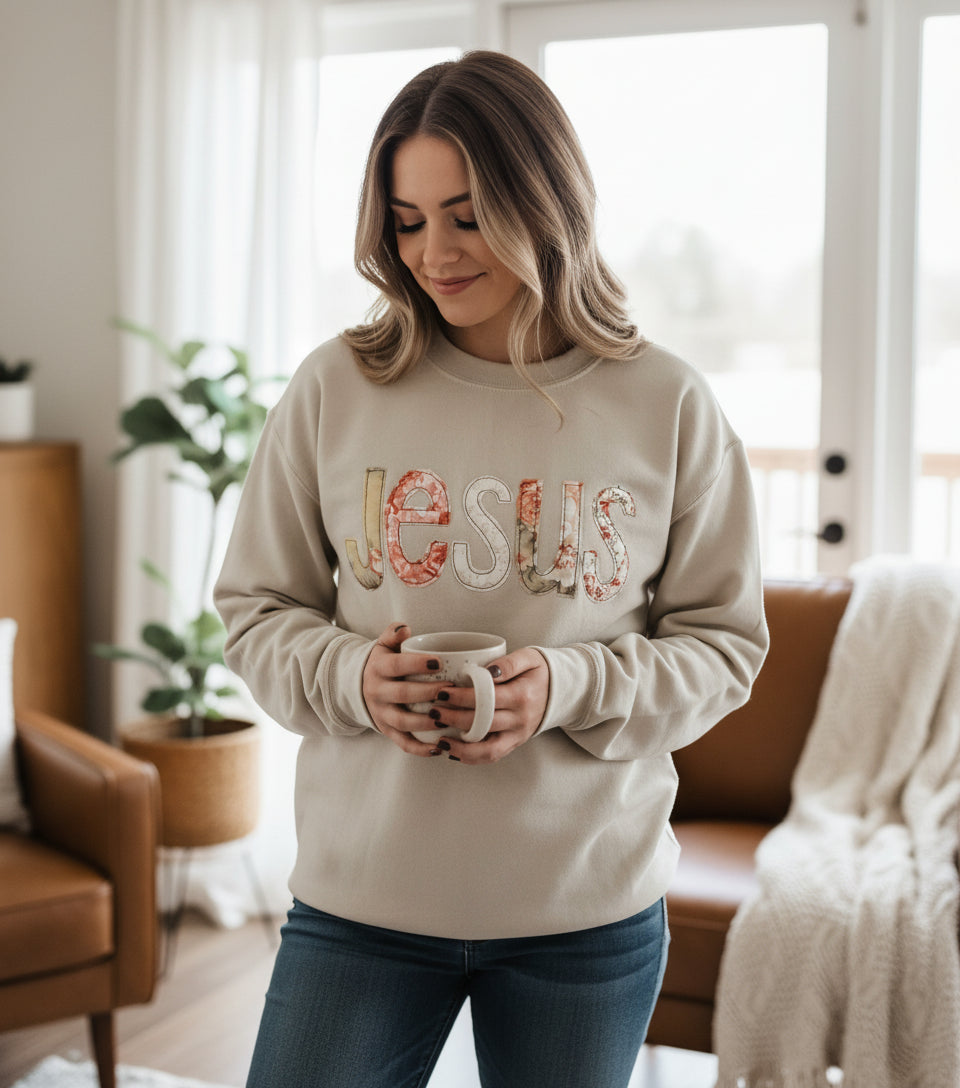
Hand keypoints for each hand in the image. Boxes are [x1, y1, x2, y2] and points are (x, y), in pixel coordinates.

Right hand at [362, 623, 453, 756]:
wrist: (359, 687)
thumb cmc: (384, 663)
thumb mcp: (384, 645)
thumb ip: (393, 634)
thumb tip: (405, 628)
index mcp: (378, 668)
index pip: (396, 666)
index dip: (416, 664)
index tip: (439, 662)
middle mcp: (376, 692)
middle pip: (403, 694)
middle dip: (428, 693)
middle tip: (452, 689)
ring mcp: (381, 714)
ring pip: (403, 722)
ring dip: (426, 722)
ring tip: (448, 718)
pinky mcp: (386, 731)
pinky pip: (402, 743)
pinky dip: (420, 749)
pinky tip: (439, 747)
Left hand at [430, 647, 548, 765]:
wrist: (561, 691)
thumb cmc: (539, 671)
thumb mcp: (529, 657)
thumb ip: (508, 662)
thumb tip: (486, 671)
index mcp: (522, 696)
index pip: (487, 699)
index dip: (462, 697)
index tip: (442, 692)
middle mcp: (521, 720)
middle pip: (483, 723)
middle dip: (454, 719)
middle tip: (433, 711)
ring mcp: (518, 735)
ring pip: (487, 749)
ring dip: (461, 747)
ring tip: (439, 740)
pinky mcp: (515, 744)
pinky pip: (492, 756)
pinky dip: (471, 757)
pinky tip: (452, 751)